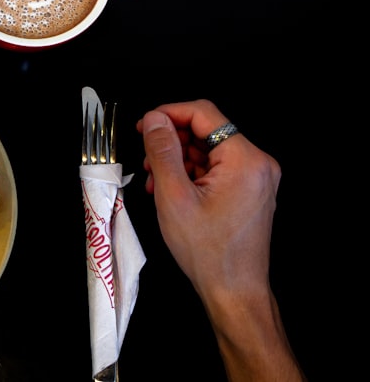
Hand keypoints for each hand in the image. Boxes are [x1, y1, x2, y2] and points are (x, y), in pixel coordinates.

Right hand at [137, 99, 303, 381]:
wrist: (234, 291)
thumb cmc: (208, 251)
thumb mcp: (174, 197)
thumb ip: (163, 151)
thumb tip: (155, 119)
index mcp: (245, 160)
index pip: (205, 114)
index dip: (169, 113)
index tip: (145, 124)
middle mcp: (258, 163)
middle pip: (208, 130)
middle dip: (172, 141)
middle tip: (146, 158)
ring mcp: (257, 177)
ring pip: (210, 149)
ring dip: (179, 158)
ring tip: (155, 180)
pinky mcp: (251, 189)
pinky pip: (217, 167)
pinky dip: (192, 172)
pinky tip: (171, 189)